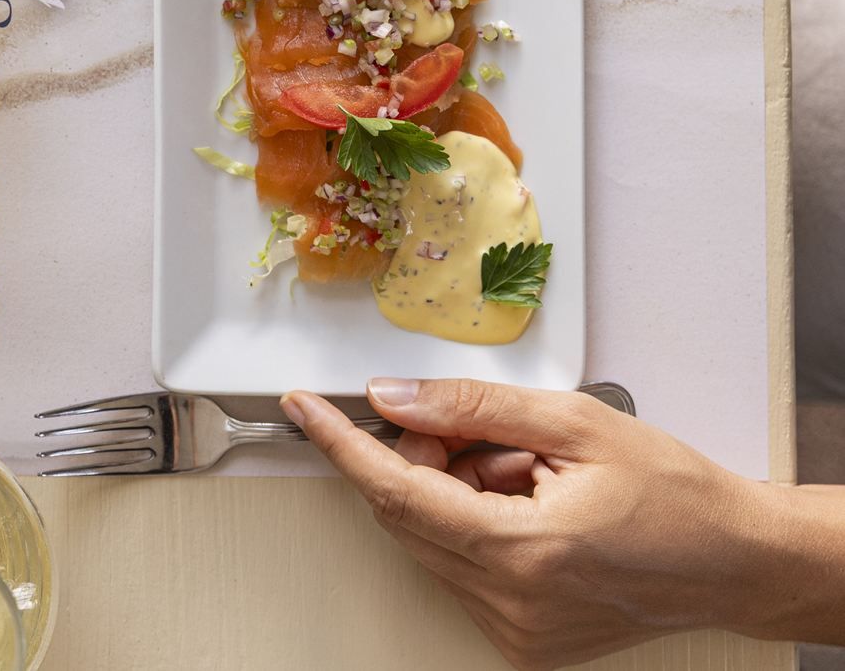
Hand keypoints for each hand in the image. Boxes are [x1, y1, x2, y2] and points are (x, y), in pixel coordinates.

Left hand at [286, 379, 792, 668]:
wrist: (738, 561)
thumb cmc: (676, 493)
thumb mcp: (574, 422)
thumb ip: (470, 408)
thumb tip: (391, 399)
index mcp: (525, 551)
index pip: (398, 492)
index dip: (342, 446)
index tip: (304, 410)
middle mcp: (512, 604)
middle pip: (409, 513)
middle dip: (423, 458)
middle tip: (481, 433)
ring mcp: (515, 631)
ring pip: (431, 539)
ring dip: (455, 493)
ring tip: (528, 475)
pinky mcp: (522, 642)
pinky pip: (460, 568)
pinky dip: (475, 527)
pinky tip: (530, 507)